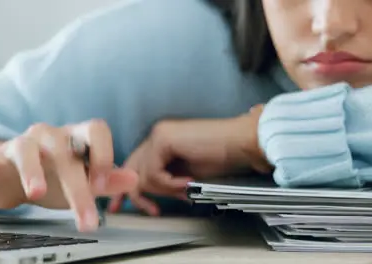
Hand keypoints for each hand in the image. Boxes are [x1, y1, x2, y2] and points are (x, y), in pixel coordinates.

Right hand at [0, 120, 137, 231]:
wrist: (13, 177)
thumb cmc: (52, 176)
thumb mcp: (83, 180)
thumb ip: (108, 179)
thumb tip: (133, 178)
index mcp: (75, 138)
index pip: (96, 129)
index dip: (104, 154)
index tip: (103, 185)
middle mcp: (49, 136)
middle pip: (64, 151)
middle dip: (77, 187)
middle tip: (85, 218)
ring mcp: (22, 143)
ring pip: (27, 148)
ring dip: (32, 171)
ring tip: (37, 193)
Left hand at [108, 107, 271, 214]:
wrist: (240, 143)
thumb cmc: (222, 157)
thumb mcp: (186, 174)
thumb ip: (166, 181)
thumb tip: (153, 197)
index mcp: (161, 142)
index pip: (135, 165)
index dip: (132, 188)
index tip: (132, 206)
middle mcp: (156, 136)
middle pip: (131, 169)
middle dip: (137, 194)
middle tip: (150, 210)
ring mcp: (158, 135)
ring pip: (142, 175)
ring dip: (165, 190)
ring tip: (185, 189)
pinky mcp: (163, 140)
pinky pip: (154, 172)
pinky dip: (169, 184)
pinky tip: (187, 182)